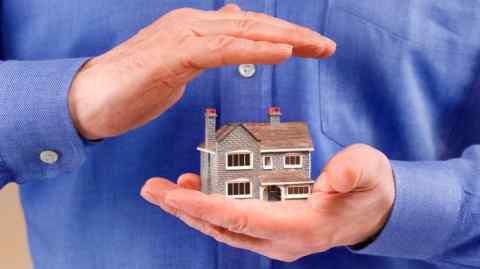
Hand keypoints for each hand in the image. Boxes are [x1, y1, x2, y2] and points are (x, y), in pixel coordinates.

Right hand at [68, 4, 335, 139]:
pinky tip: (282, 53)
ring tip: (317, 47)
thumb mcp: (179, 63)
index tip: (313, 46)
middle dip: (295, 34)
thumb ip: (206, 46)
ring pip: (243, 32)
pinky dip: (255, 50)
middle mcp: (192, 23)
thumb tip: (230, 27)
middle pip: (253, 24)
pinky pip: (222, 50)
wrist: (90, 98)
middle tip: (328, 46)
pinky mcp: (174, 54)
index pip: (248, 27)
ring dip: (285, 38)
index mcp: (195, 28)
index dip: (283, 34)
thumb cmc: (133, 86)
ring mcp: (182, 35)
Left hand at [140, 144, 394, 261]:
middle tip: (153, 189)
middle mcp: (281, 239)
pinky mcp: (271, 228)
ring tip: (165, 190)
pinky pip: (233, 221)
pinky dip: (210, 208)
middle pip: (224, 228)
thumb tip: (335, 175)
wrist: (371, 209)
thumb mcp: (366, 171)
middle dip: (186, 210)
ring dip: (193, 210)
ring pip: (224, 228)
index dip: (207, 208)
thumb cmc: (367, 188)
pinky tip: (195, 190)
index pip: (244, 219)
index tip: (175, 195)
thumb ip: (353, 172)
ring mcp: (274, 238)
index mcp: (301, 226)